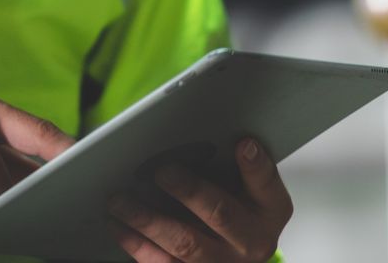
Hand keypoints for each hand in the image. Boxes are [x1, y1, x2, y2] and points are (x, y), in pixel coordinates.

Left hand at [105, 137, 292, 261]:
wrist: (233, 252)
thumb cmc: (235, 206)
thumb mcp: (245, 185)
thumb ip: (231, 162)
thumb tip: (207, 136)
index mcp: (270, 210)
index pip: (266, 184)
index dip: (255, 165)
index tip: (243, 143)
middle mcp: (251, 241)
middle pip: (220, 214)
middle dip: (189, 190)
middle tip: (160, 170)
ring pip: (184, 244)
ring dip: (148, 219)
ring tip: (119, 199)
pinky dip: (136, 243)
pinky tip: (117, 224)